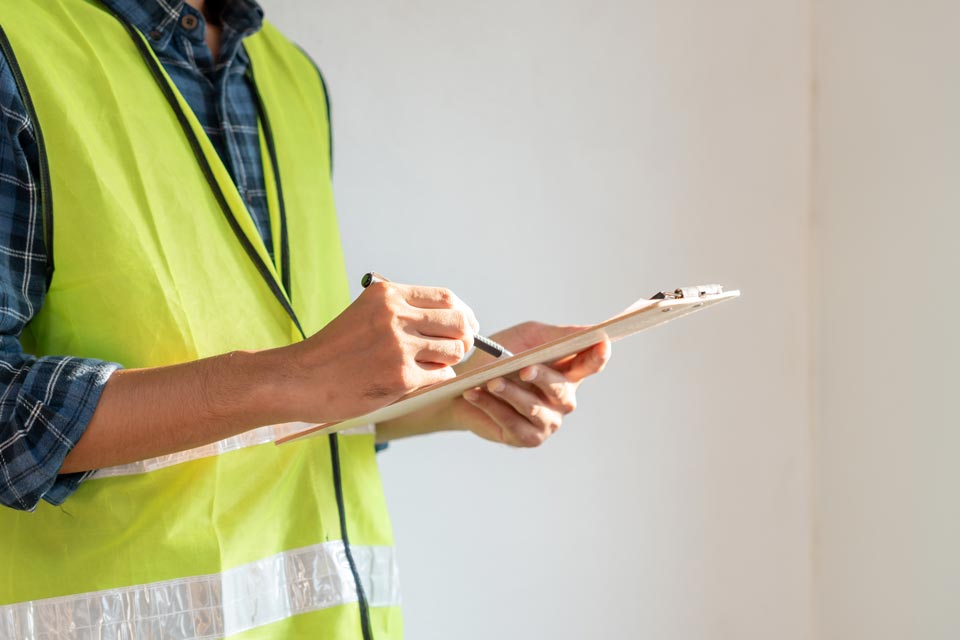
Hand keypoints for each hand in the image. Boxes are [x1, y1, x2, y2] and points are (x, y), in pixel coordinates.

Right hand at [284, 281, 477, 421]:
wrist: (299, 379)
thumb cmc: (333, 351)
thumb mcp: (365, 314)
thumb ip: (402, 312)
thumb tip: (452, 321)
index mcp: (387, 295)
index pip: (446, 298)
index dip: (464, 313)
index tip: (468, 325)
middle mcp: (395, 316)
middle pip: (457, 322)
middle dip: (466, 337)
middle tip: (462, 348)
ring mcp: (399, 347)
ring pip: (453, 351)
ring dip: (450, 361)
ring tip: (432, 366)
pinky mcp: (401, 377)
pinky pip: (440, 376)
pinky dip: (438, 379)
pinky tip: (420, 381)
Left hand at [453, 321, 610, 446]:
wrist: (466, 382)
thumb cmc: (500, 356)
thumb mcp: (527, 337)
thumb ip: (557, 335)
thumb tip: (590, 332)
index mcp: (568, 371)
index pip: (591, 363)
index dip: (598, 355)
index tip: (601, 343)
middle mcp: (563, 398)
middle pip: (561, 389)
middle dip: (542, 378)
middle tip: (524, 370)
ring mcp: (548, 420)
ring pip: (534, 408)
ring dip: (511, 393)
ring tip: (491, 382)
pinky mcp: (527, 438)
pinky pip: (512, 423)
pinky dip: (492, 407)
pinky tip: (475, 394)